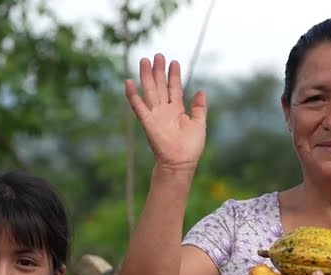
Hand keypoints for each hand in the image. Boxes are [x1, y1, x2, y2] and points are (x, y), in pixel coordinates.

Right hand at [124, 53, 207, 170]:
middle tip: (157, 55)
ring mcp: (155, 115)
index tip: (173, 62)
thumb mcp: (199, 124)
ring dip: (146, 76)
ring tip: (144, 61)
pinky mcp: (148, 122)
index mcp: (177, 110)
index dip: (174, 75)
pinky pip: (138, 107)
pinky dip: (133, 95)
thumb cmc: (191, 148)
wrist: (181, 163)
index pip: (174, 88)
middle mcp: (165, 110)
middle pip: (160, 86)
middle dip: (159, 71)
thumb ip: (200, 107)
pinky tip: (128, 82)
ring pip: (150, 91)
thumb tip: (202, 91)